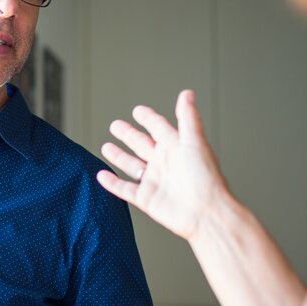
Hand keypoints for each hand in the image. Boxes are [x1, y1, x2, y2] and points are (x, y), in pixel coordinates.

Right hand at [96, 90, 228, 240]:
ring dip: (118, 156)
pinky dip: (111, 183)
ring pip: (131, 165)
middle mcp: (163, 162)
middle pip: (141, 144)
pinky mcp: (145, 198)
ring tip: (106, 147)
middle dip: (128, 135)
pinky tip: (101, 175)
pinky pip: (124, 188)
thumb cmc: (205, 178)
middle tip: (115, 125)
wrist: (205, 213)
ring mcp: (153, 180)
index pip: (158, 127)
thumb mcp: (194, 142)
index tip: (138, 110)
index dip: (148, 118)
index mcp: (175, 147)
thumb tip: (187, 93)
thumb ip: (188, 118)